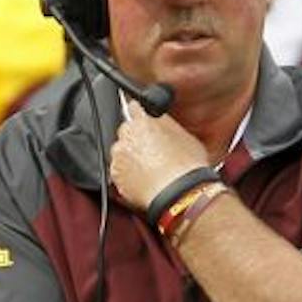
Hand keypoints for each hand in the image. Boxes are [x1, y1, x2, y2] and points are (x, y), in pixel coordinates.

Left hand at [109, 96, 209, 213]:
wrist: (177, 194)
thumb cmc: (186, 167)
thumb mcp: (186, 138)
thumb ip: (168, 128)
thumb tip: (165, 127)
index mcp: (144, 119)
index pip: (134, 107)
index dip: (138, 114)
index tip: (139, 119)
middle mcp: (127, 133)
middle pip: (126, 132)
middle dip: (135, 141)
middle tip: (151, 154)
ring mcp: (119, 154)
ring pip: (121, 153)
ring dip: (130, 159)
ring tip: (148, 171)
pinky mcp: (114, 175)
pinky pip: (118, 172)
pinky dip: (126, 176)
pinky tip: (142, 182)